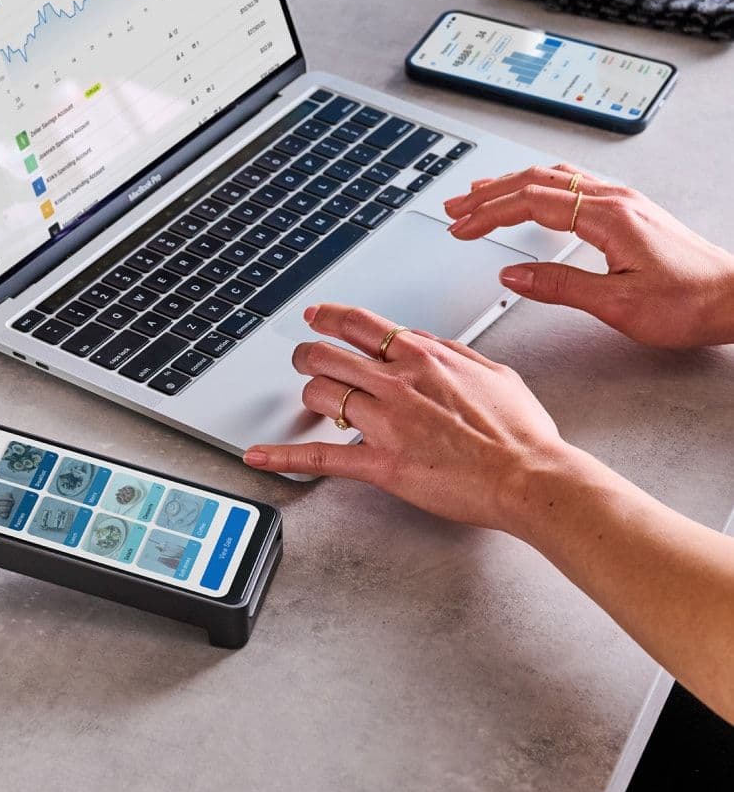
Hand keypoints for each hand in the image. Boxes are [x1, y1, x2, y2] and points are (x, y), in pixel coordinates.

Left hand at [243, 304, 573, 533]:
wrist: (529, 474)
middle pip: (326, 354)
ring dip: (309, 397)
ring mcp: (385, 422)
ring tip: (310, 401)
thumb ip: (453, 352)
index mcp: (423, 356)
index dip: (327, 317)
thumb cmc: (520, 431)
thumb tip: (426, 342)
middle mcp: (397, 382)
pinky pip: (321, 457)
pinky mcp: (381, 463)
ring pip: (320, 394)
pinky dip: (285, 457)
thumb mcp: (493, 370)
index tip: (314, 316)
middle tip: (302, 360)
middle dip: (307, 355)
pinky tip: (261, 455)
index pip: (358, 323)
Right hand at [443, 164, 733, 348]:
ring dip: (510, 185)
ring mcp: (623, 200)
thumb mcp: (617, 305)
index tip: (461, 227)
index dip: (489, 214)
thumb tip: (513, 277)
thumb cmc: (690, 303)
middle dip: (488, 194)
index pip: (530, 203)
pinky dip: (538, 186)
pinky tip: (530, 193)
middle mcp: (614, 199)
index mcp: (607, 216)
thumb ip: (559, 286)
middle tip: (455, 208)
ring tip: (479, 195)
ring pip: (553, 177)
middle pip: (535, 181)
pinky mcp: (629, 210)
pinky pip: (573, 183)